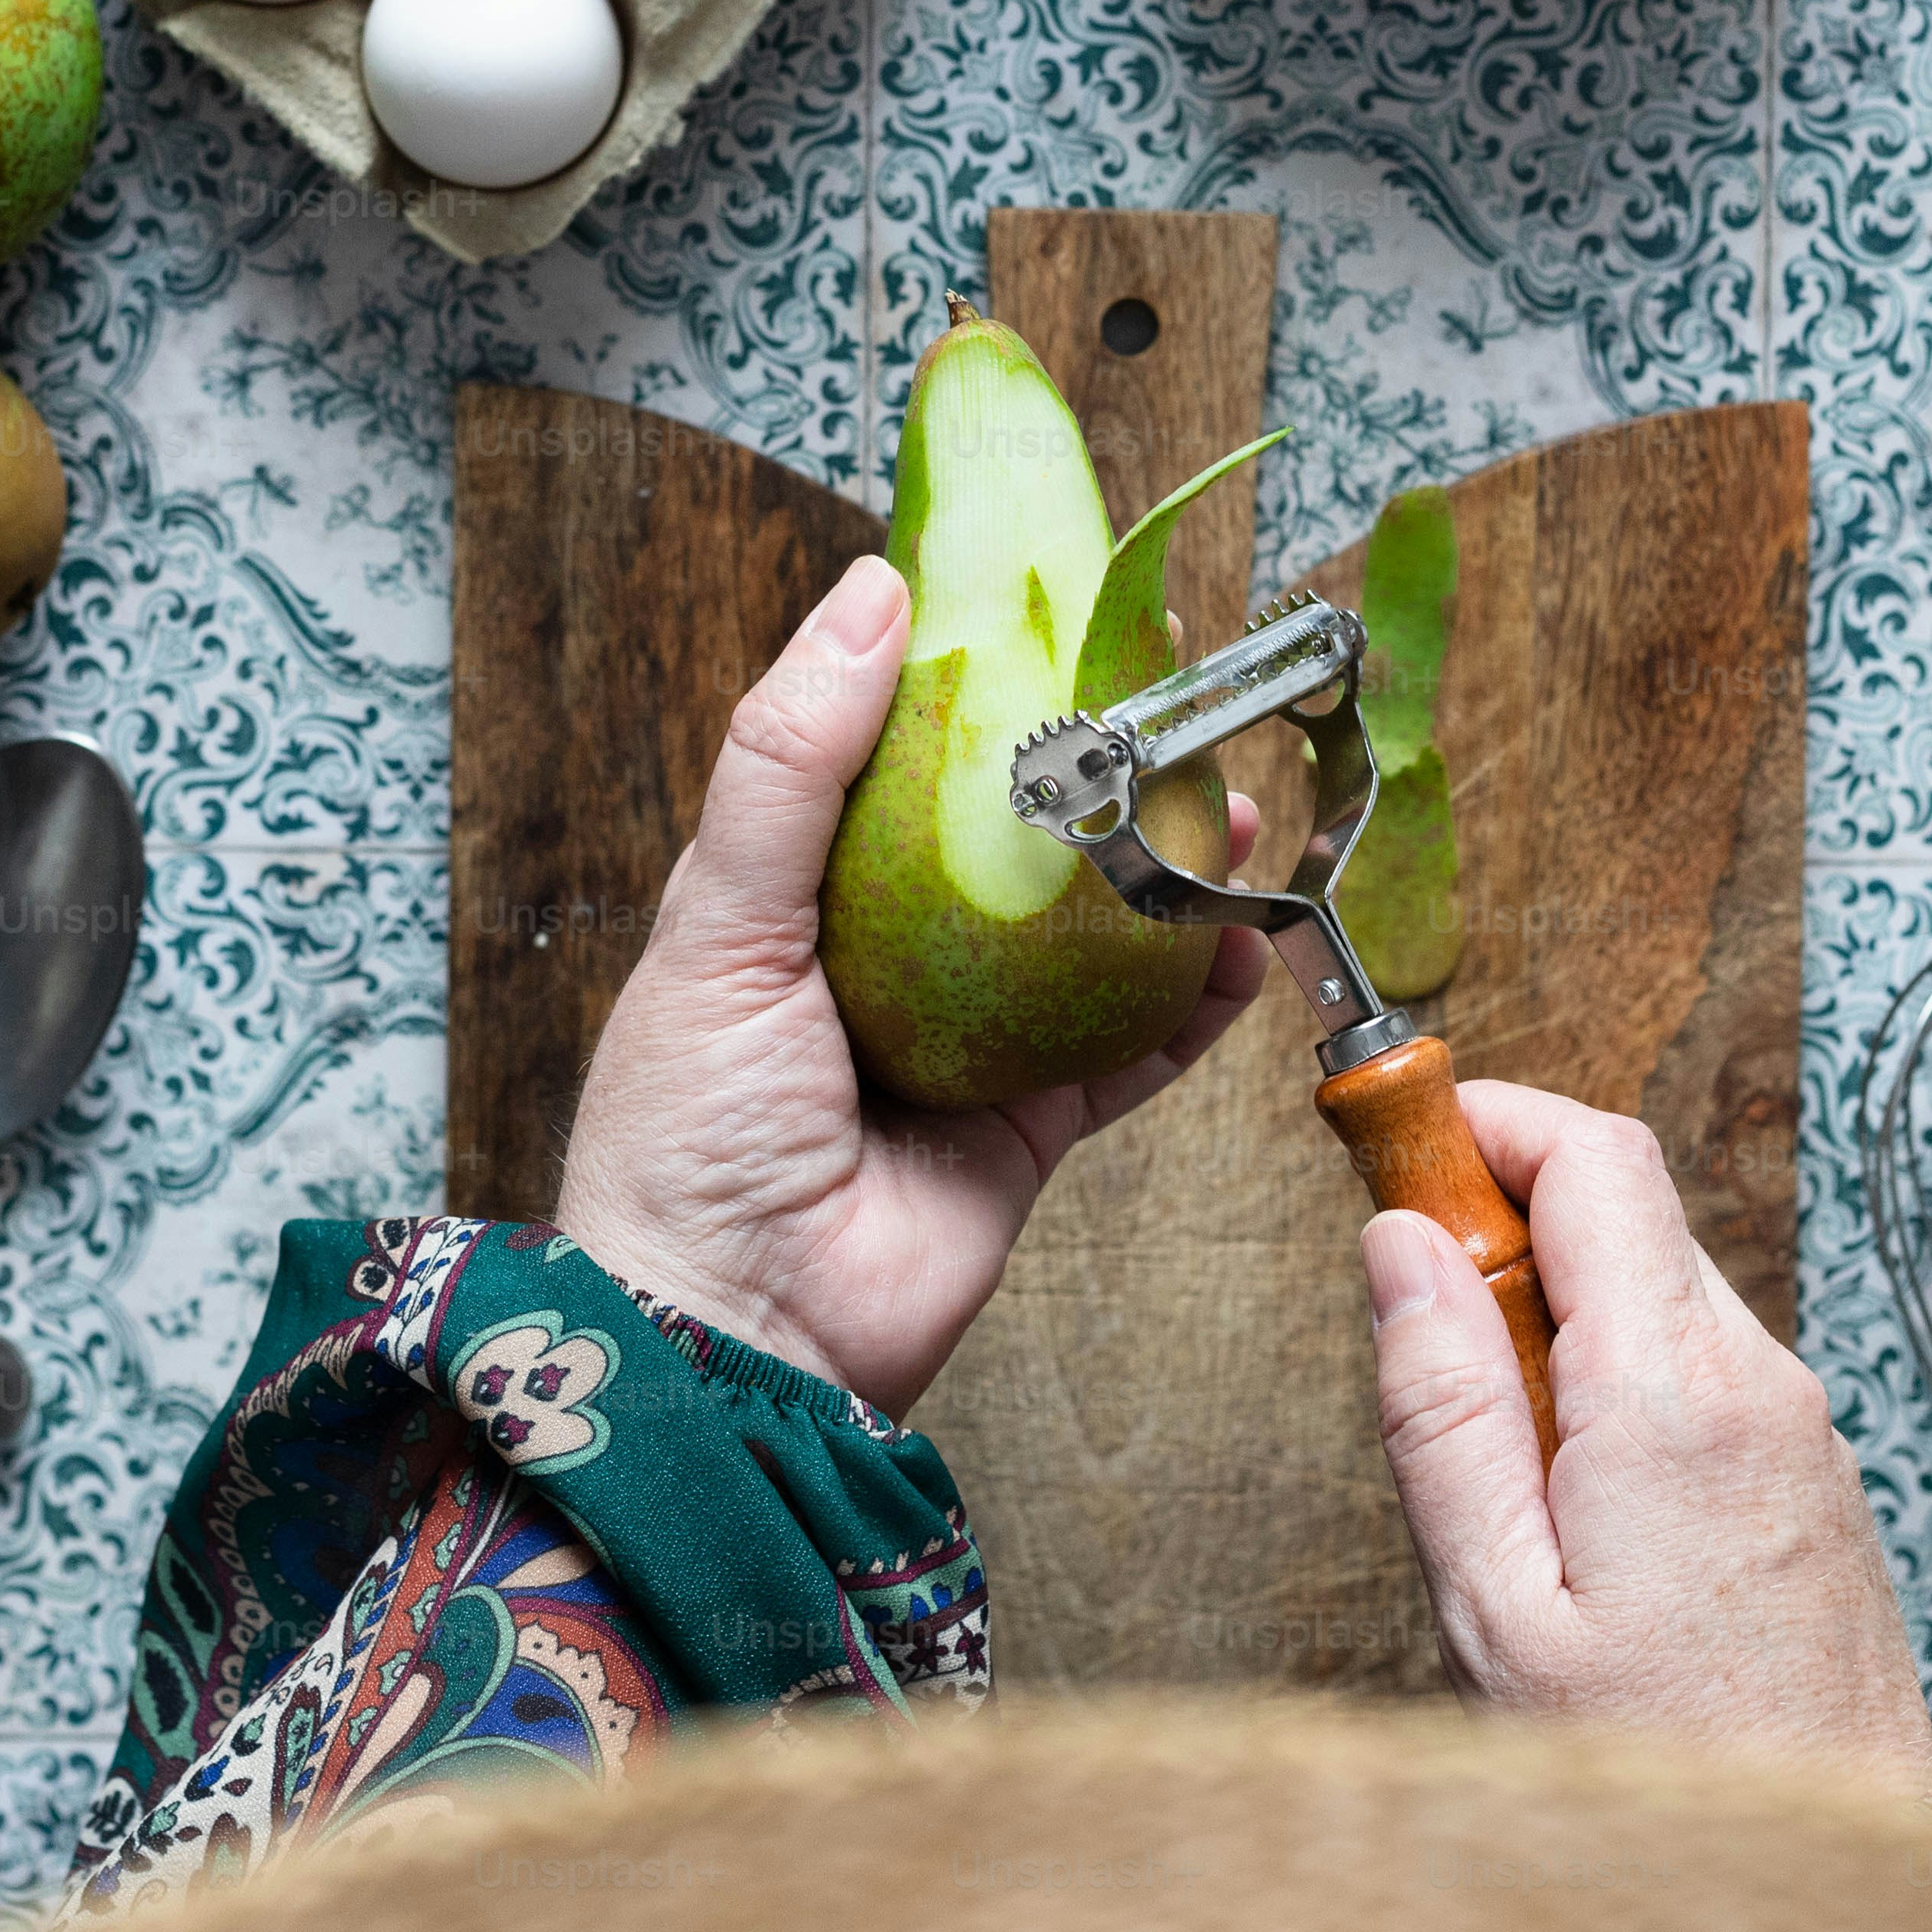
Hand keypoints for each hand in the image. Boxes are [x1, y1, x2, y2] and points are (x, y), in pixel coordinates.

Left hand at [547, 554, 1270, 1421]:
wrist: (735, 1336)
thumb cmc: (688, 1129)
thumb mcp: (718, 917)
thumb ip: (792, 760)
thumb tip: (871, 595)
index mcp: (793, 899)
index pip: (895, 760)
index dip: (976, 687)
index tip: (1059, 615)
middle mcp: (884, 963)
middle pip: (1013, 843)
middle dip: (1101, 775)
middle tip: (1182, 706)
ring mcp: (964, 1047)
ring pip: (1090, 938)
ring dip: (1168, 874)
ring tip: (1235, 807)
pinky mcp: (1025, 1129)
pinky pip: (1129, 1052)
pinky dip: (1192, 1002)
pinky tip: (1243, 945)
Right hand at [1362, 1080, 1931, 1794]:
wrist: (1828, 1895)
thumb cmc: (1654, 1778)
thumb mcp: (1495, 1604)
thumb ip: (1443, 1407)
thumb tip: (1400, 1244)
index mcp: (1676, 1397)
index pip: (1593, 1155)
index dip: (1484, 1122)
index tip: (1393, 1155)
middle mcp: (1761, 1385)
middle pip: (1626, 1210)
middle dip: (1504, 1227)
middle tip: (1417, 1338)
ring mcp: (1802, 1431)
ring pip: (1659, 1290)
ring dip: (1557, 1315)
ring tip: (1494, 1463)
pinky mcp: (1812, 1478)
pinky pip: (1700, 1369)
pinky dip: (1615, 1379)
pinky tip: (1573, 1507)